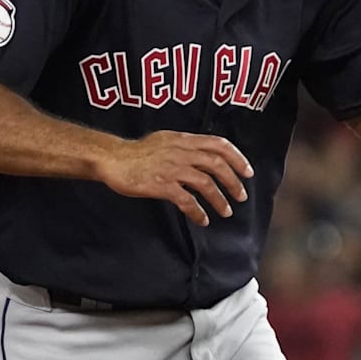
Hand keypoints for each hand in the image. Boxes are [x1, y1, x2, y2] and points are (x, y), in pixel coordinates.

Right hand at [97, 130, 253, 225]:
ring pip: (206, 183)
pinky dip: (198, 211)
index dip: (237, 157)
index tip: (248, 172)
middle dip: (233, 182)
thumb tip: (206, 155)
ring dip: (219, 200)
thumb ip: (187, 146)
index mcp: (185, 140)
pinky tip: (202, 219)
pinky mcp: (161, 185)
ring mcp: (172, 168)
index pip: (219, 144)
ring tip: (226, 212)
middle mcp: (182, 152)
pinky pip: (187, 200)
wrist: (112, 159)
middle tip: (241, 196)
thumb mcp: (166, 140)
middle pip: (217, 165)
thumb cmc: (138, 152)